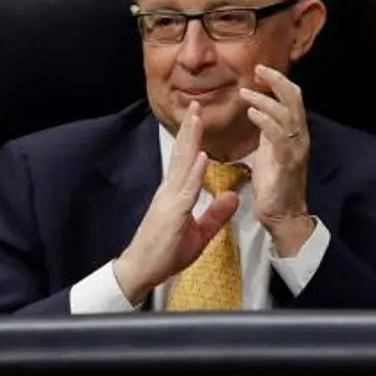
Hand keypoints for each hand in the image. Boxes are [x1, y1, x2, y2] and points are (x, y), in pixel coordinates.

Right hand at [114, 102, 240, 303]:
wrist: (141, 270)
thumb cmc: (165, 253)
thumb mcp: (199, 234)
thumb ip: (215, 215)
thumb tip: (233, 197)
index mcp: (175, 194)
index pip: (186, 161)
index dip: (193, 139)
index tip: (199, 118)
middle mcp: (170, 191)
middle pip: (182, 155)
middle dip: (190, 130)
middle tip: (196, 105)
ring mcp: (169, 200)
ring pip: (182, 165)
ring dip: (191, 141)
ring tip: (197, 119)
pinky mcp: (172, 213)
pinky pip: (186, 189)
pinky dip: (195, 172)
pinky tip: (203, 157)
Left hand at [240, 64, 315, 256]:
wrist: (283, 217)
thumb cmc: (275, 186)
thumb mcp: (271, 151)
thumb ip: (269, 131)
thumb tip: (259, 111)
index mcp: (295, 134)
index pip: (293, 98)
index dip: (279, 82)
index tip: (260, 70)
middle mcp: (299, 138)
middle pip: (294, 99)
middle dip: (277, 81)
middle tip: (258, 69)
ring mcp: (295, 150)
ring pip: (286, 114)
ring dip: (265, 99)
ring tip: (245, 92)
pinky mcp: (286, 164)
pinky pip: (278, 136)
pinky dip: (265, 121)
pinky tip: (251, 112)